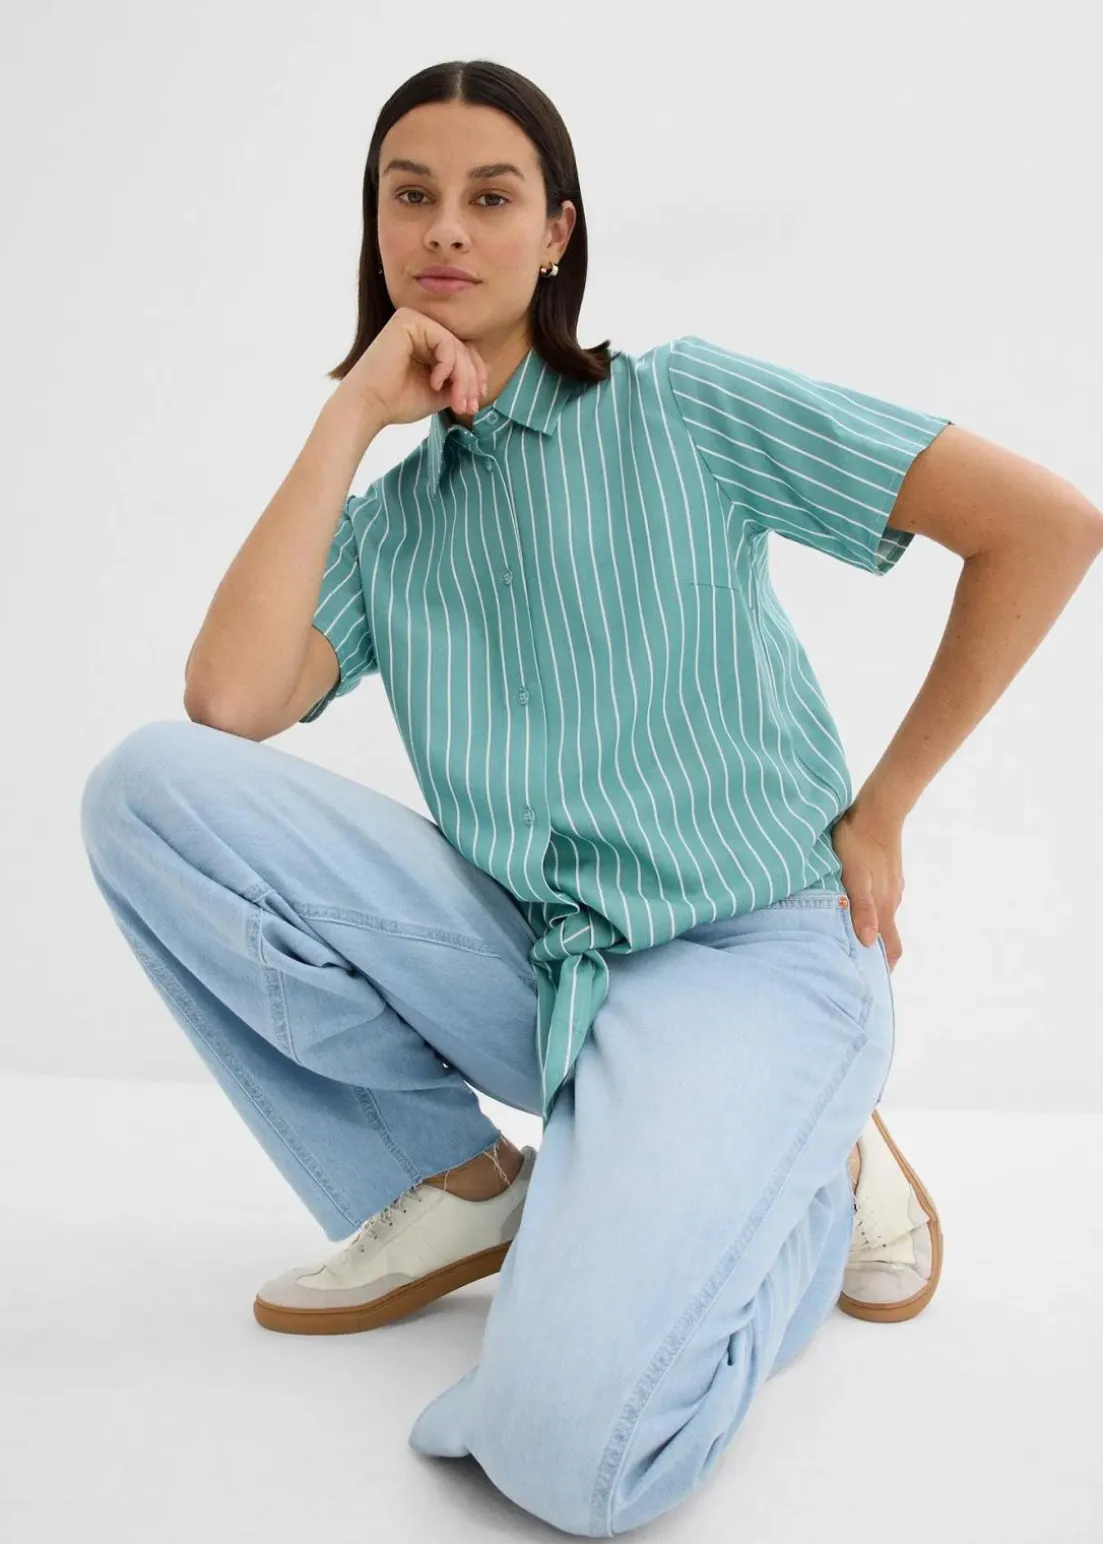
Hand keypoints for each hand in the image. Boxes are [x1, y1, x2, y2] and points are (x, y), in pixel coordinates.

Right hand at [336, 306, 488, 429]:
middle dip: (471, 380)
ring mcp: (414, 320)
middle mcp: (420, 327)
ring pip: (457, 346)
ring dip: (463, 378)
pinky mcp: (409, 320)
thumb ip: (459, 381)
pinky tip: (435, 383)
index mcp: (425, 341)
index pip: (462, 352)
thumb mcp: (439, 392)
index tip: (476, 401)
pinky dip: (447, 365)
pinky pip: (444, 341)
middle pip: (462, 348)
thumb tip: (482, 379)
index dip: (476, 376)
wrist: (368, 406)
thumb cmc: (397, 402)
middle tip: (469, 406)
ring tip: (456, 402)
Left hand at [830, 805, 904, 971]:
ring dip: (871, 933)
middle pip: (888, 938)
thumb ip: (862, 909)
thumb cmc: (857, 843)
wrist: (878, 810)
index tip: (870, 985)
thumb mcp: (854, 877)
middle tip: (855, 968)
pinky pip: (880, 901)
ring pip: (883, 919)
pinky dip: (870, 913)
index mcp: (884, 907)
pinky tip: (854, 908)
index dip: (884, 969)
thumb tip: (868, 943)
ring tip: (849, 941)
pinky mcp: (887, 876)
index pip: (891, 949)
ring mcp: (891, 888)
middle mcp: (891, 902)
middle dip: (876, 956)